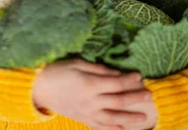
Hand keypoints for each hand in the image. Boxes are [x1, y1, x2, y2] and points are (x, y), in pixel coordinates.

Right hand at [32, 59, 151, 129]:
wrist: (39, 88)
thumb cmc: (58, 71)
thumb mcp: (78, 64)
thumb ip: (99, 70)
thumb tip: (117, 73)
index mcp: (90, 84)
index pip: (116, 83)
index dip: (129, 80)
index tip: (139, 76)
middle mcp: (91, 101)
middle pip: (118, 101)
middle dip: (135, 98)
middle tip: (149, 95)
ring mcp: (87, 113)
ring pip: (113, 117)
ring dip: (130, 117)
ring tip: (144, 116)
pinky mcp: (82, 119)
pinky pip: (100, 126)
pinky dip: (112, 129)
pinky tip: (123, 129)